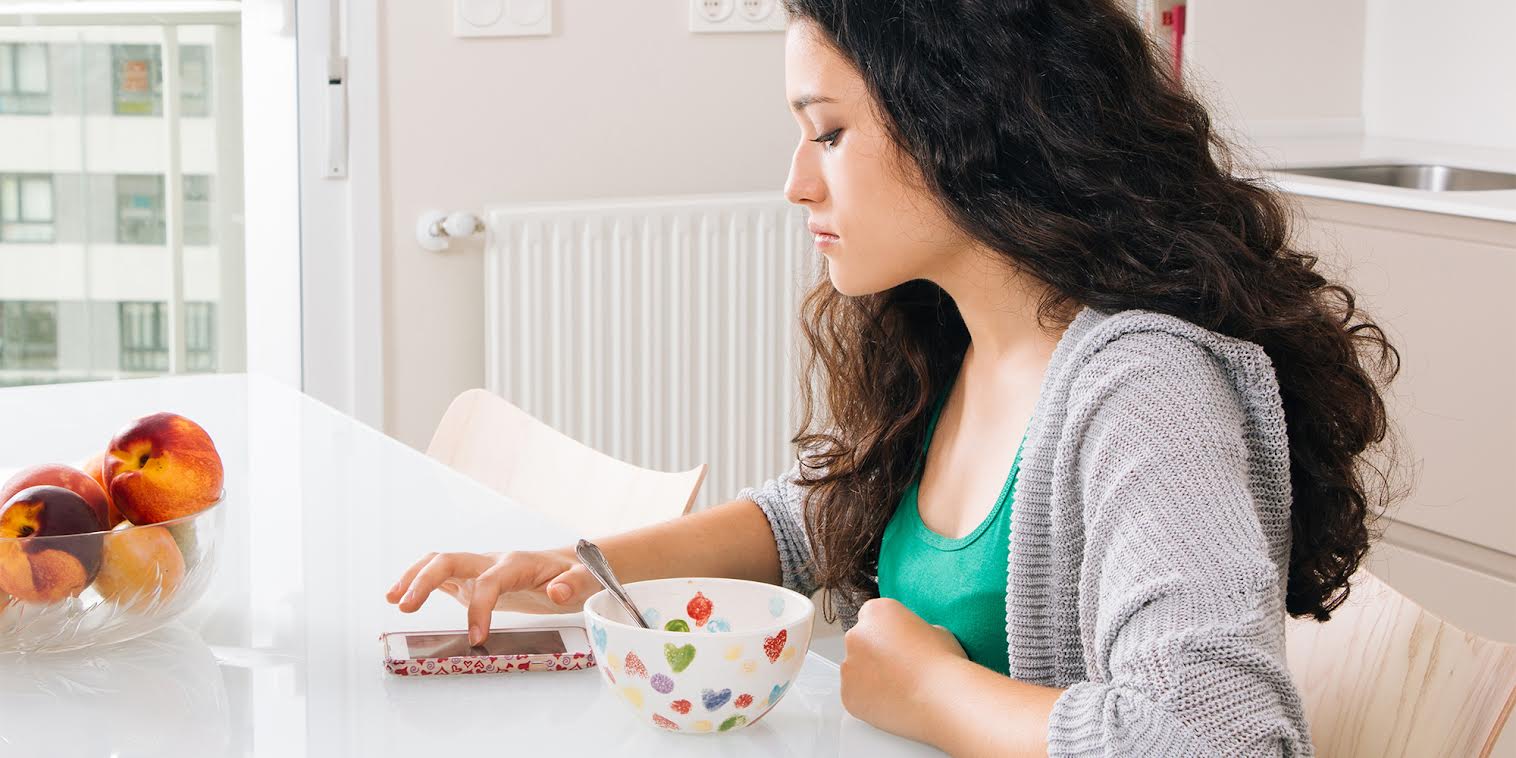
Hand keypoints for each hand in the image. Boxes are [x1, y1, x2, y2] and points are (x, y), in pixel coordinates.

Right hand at [385, 549, 600, 644]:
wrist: (568, 565)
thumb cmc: (573, 574)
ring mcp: (478, 568)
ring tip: (392, 598)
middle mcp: (492, 561)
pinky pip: (440, 575)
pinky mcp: (471, 579)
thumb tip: (557, 591)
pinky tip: (400, 596)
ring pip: (439, 563)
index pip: (489, 582)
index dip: (480, 608)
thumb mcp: (584, 579)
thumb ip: (574, 583)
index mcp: (517, 564)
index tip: (476, 638)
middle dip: (426, 580)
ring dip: (413, 577)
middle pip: (450, 560)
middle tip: (406, 606)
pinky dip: (418, 582)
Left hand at [840, 598, 967, 741]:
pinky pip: (855, 695)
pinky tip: (892, 703)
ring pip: (856, 670)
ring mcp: (848, 665)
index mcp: (877, 611)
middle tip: (900, 671)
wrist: (941, 699)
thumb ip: (913, 632)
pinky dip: (869, 700)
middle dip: (875, 654)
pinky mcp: (847, 694)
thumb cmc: (943, 663)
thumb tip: (912, 642)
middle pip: (861, 643)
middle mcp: (856, 634)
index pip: (873, 617)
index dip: (887, 633)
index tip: (899, 646)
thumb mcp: (936, 631)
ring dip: (870, 677)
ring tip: (899, 690)